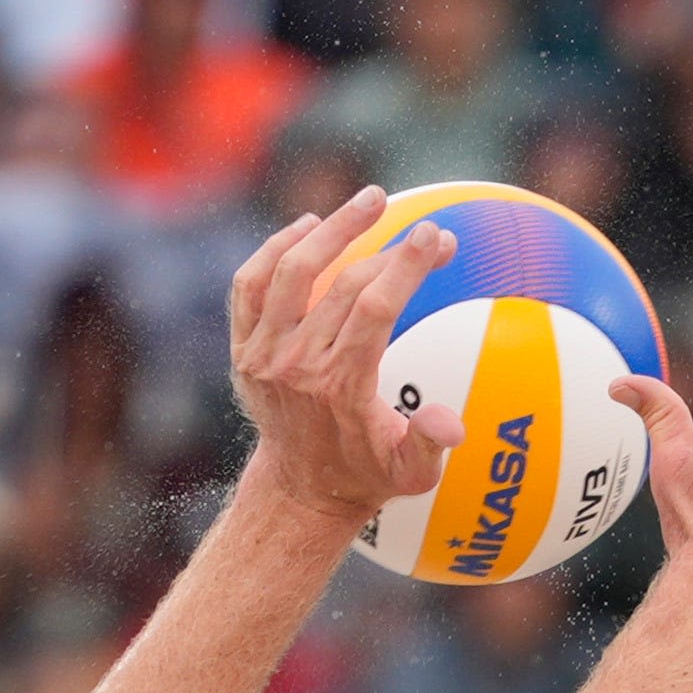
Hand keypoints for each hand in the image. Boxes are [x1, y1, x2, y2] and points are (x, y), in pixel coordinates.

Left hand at [229, 187, 465, 529]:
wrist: (300, 490)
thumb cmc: (367, 475)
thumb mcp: (411, 475)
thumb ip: (430, 447)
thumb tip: (450, 422)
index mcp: (341, 388)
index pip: (374, 309)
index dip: (405, 266)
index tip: (435, 236)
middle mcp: (297, 366)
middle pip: (341, 284)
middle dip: (387, 247)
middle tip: (423, 226)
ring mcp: (263, 354)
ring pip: (290, 272)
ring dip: (331, 229)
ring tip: (370, 201)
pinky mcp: (243, 347)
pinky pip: (249, 284)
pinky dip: (275, 249)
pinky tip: (309, 225)